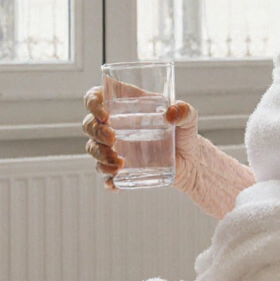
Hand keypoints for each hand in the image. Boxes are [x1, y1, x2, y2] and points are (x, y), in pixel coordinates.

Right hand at [82, 86, 201, 189]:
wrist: (189, 160)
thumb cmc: (184, 132)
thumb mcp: (188, 117)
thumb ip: (184, 111)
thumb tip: (172, 113)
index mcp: (125, 106)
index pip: (96, 97)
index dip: (92, 102)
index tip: (103, 113)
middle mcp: (114, 125)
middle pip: (90, 124)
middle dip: (96, 132)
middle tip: (112, 138)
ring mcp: (114, 148)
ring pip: (93, 149)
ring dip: (100, 155)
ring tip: (119, 163)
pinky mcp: (120, 168)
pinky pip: (105, 174)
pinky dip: (107, 178)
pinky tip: (114, 182)